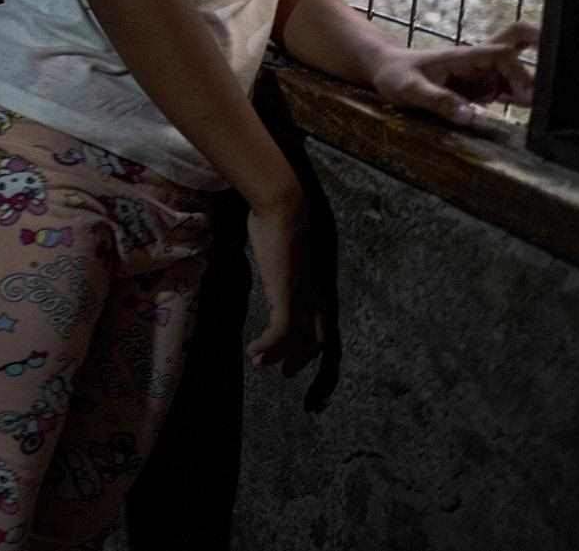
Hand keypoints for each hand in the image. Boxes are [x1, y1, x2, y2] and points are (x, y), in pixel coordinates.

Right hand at [245, 193, 321, 374]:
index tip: (300, 357)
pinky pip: (280, 332)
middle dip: (301, 360)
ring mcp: (304, 296)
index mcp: (320, 285)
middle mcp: (318, 296)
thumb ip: (285, 259)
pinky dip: (267, 346)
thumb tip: (274, 258)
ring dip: (277, 356)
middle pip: (318, 341)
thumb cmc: (281, 217)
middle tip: (286, 373)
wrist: (284, 204)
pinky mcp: (288, 294)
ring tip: (259, 362)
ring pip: (298, 341)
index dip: (315, 348)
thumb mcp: (287, 246)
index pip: (326, 326)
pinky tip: (252, 351)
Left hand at [368, 21, 539, 126]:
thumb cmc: (396, 75)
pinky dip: (523, 98)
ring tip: (551, 108)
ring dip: (532, 84)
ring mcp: (482, 75)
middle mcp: (478, 63)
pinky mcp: (481, 89)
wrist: (388, 71)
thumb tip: (470, 116)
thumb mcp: (409, 89)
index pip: (501, 55)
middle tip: (558, 76)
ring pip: (517, 71)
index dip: (518, 72)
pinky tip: (536, 111)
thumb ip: (438, 101)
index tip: (526, 95)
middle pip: (516, 45)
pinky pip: (509, 90)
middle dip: (540, 48)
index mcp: (464, 56)